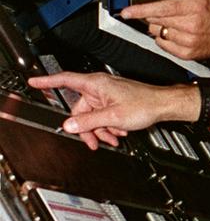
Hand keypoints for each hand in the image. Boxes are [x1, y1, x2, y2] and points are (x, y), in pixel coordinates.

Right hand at [27, 71, 197, 148]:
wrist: (164, 106)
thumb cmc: (145, 104)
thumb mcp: (113, 117)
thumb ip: (88, 121)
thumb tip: (69, 125)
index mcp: (96, 84)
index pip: (65, 80)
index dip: (47, 82)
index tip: (34, 82)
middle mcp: (100, 87)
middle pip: (80, 109)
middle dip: (87, 127)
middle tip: (94, 140)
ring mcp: (107, 95)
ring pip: (92, 116)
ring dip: (100, 129)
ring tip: (112, 137)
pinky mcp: (114, 102)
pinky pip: (103, 116)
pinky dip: (108, 126)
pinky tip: (118, 133)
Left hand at [121, 0, 209, 60]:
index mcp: (192, 6)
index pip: (160, 9)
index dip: (140, 10)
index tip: (126, 12)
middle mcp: (189, 24)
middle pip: (155, 21)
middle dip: (156, 16)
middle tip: (170, 13)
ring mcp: (188, 40)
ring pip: (158, 33)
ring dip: (162, 28)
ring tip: (177, 24)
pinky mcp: (186, 52)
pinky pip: (163, 45)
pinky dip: (166, 39)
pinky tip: (178, 34)